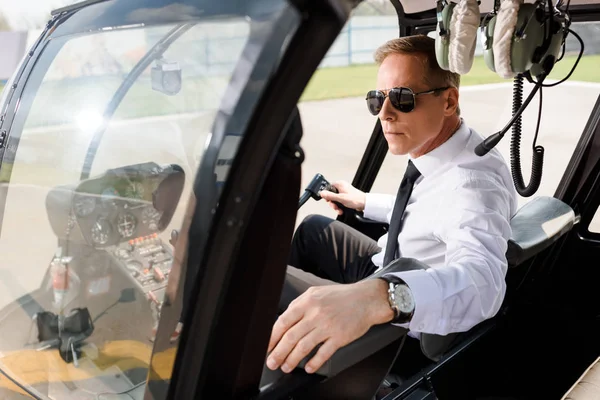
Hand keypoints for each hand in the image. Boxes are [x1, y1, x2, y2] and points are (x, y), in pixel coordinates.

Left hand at [266, 279, 392, 373]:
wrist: (366, 300)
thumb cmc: (341, 297)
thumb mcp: (316, 293)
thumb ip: (299, 305)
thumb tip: (284, 321)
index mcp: (308, 302)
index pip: (283, 321)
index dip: (272, 337)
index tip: (267, 346)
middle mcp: (316, 314)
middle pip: (291, 336)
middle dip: (278, 352)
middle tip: (272, 362)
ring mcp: (328, 326)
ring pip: (304, 346)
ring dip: (292, 359)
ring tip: (286, 367)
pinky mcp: (340, 337)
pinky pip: (323, 353)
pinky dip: (314, 363)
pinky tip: (308, 368)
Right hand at [319, 181, 365, 214]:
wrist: (365, 204)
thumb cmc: (356, 199)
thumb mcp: (341, 198)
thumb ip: (330, 196)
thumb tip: (322, 193)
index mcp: (340, 184)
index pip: (329, 188)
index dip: (327, 195)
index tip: (328, 200)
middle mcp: (342, 187)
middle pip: (332, 195)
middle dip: (333, 203)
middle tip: (335, 206)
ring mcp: (344, 193)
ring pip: (336, 200)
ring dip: (336, 206)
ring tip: (339, 210)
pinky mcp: (346, 198)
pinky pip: (340, 202)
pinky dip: (340, 207)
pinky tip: (341, 210)